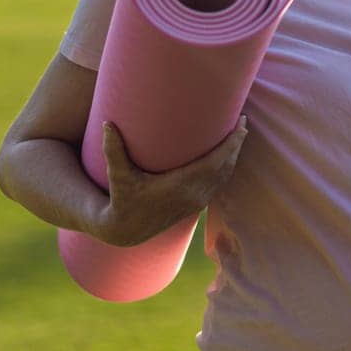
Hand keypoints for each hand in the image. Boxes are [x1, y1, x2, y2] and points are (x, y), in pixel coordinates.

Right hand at [91, 116, 249, 246]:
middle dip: (237, 144)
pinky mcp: (197, 205)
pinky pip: (220, 184)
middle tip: (243, 120)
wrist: (126, 230)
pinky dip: (227, 167)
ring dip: (234, 155)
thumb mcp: (117, 175)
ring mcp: (197, 202)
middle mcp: (193, 195)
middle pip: (225, 166)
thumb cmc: (121, 199)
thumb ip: (113, 150)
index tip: (241, 125)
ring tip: (239, 133)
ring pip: (225, 176)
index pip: (215, 163)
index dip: (231, 145)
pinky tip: (228, 155)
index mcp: (180, 186)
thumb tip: (107, 123)